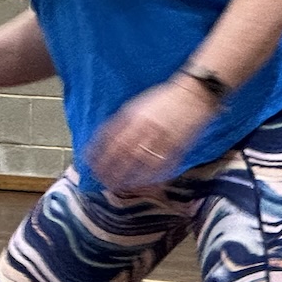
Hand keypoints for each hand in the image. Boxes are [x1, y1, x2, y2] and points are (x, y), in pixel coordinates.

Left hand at [85, 75, 220, 189]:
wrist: (193, 95)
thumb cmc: (163, 99)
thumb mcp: (136, 105)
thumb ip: (122, 121)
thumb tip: (106, 138)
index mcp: (133, 116)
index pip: (108, 138)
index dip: (97, 152)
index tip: (88, 163)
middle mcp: (145, 129)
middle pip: (122, 154)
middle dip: (109, 169)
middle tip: (100, 180)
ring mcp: (161, 139)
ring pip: (140, 164)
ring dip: (127, 177)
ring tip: (116, 186)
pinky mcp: (177, 148)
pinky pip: (161, 167)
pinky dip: (150, 178)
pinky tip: (140, 184)